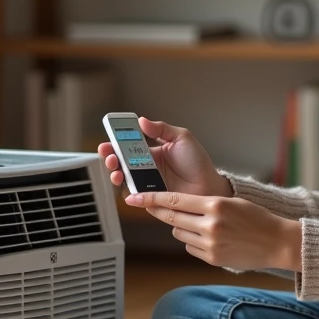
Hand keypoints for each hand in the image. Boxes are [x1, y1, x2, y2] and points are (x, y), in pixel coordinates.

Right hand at [98, 116, 231, 197]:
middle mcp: (145, 167)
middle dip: (110, 157)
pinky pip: (132, 195)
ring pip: (122, 179)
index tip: (109, 138)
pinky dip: (126, 192)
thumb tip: (142, 120)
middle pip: (120, 161)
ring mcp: (146, 183)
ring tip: (116, 171)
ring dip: (114, 173)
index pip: (127, 144)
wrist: (209, 185)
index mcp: (151, 151)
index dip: (115, 141)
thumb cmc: (198, 163)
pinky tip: (126, 186)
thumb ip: (162, 128)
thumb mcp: (182, 138)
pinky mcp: (148, 198)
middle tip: (109, 155)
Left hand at [125, 191, 301, 270]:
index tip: (133, 197)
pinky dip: (194, 242)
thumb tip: (176, 207)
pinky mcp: (212, 259)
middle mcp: (210, 225)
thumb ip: (205, 204)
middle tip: (145, 206)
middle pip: (172, 218)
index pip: (175, 200)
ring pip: (179, 234)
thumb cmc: (256, 218)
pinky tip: (211, 239)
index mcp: (215, 205)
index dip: (151, 199)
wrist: (277, 242)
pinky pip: (190, 247)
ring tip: (202, 225)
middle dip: (159, 212)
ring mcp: (210, 244)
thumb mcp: (232, 202)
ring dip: (182, 228)